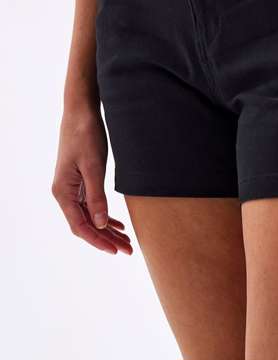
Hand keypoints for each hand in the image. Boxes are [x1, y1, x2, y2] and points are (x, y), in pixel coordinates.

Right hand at [52, 107, 132, 254]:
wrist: (81, 112)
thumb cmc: (86, 135)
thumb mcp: (93, 166)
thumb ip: (96, 196)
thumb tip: (102, 224)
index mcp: (63, 192)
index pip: (80, 226)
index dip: (99, 240)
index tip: (117, 250)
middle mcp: (64, 193)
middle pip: (85, 225)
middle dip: (106, 239)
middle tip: (128, 250)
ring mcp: (71, 187)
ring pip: (89, 216)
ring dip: (107, 229)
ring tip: (126, 241)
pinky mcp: (80, 179)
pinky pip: (90, 205)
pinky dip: (104, 215)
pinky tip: (117, 223)